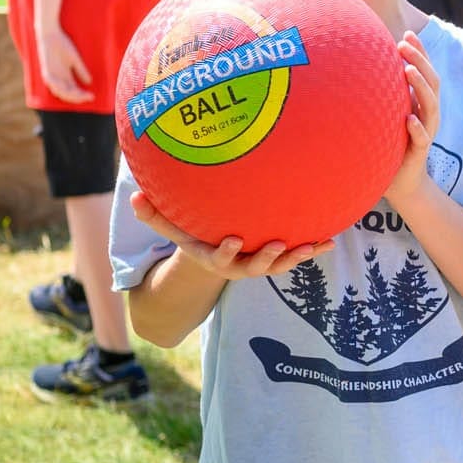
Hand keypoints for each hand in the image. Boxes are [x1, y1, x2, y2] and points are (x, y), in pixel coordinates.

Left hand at [35, 27, 93, 103]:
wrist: (50, 35)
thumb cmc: (62, 45)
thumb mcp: (74, 59)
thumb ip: (81, 70)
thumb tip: (89, 82)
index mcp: (64, 77)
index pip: (73, 91)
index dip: (82, 95)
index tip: (93, 96)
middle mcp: (57, 79)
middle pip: (66, 94)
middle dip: (78, 97)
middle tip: (89, 97)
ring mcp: (51, 75)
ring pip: (59, 91)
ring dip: (70, 94)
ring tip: (80, 94)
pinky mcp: (46, 70)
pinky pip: (52, 82)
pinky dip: (59, 86)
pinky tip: (68, 88)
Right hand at [130, 189, 326, 279]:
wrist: (213, 256)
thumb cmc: (194, 235)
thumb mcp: (173, 228)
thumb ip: (154, 215)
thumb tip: (133, 197)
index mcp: (214, 257)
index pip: (219, 257)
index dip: (227, 251)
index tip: (234, 239)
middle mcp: (237, 265)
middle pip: (253, 266)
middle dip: (265, 258)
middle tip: (277, 245)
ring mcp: (258, 264)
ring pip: (278, 265)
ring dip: (295, 257)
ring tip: (312, 246)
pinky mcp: (275, 259)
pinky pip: (295, 256)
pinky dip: (312, 249)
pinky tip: (330, 241)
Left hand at [382, 33, 442, 212]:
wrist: (402, 182)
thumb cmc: (392, 143)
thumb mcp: (390, 114)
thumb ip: (386, 94)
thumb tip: (363, 67)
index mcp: (423, 104)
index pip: (426, 72)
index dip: (420, 53)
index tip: (408, 33)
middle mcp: (429, 115)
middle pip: (432, 83)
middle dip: (420, 61)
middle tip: (403, 45)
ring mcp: (426, 132)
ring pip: (431, 106)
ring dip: (420, 86)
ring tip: (408, 70)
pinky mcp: (419, 152)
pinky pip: (422, 139)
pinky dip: (416, 128)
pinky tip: (408, 118)